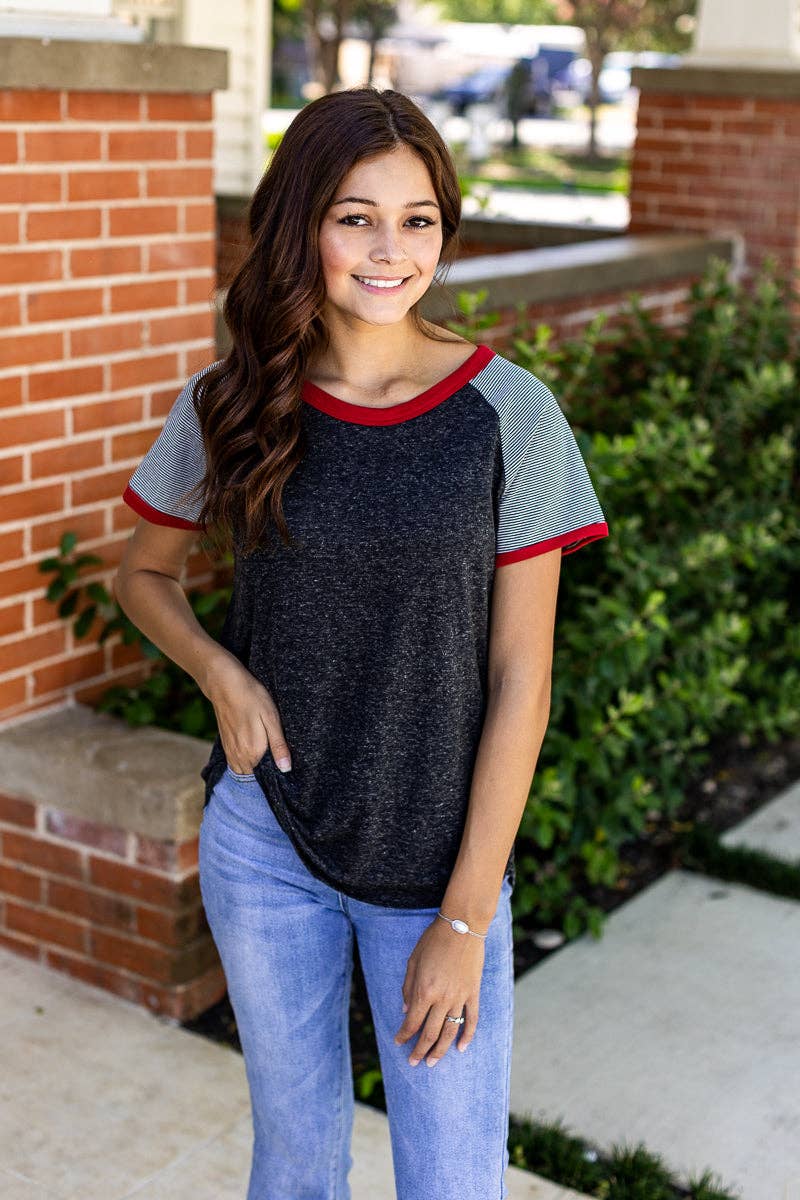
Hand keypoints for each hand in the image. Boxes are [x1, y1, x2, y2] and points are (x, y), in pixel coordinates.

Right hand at [205, 655, 291, 773]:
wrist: (224, 683)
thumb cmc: (252, 697)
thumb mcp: (271, 718)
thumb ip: (278, 745)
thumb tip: (286, 769)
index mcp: (253, 752)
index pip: (266, 777)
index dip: (277, 775)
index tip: (286, 771)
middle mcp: (239, 756)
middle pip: (254, 777)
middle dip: (265, 775)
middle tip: (278, 764)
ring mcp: (230, 752)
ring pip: (244, 772)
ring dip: (254, 771)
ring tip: (267, 760)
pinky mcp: (225, 745)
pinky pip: (236, 764)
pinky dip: (245, 764)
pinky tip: (254, 753)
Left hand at [393, 915, 485, 1067]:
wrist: (462, 926)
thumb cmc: (433, 940)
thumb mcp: (413, 960)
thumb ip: (408, 987)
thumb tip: (406, 1010)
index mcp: (424, 991)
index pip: (412, 1022)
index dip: (404, 1035)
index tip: (398, 1042)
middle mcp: (442, 999)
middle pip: (429, 1033)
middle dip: (419, 1050)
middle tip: (413, 1062)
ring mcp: (460, 997)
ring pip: (449, 1032)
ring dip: (440, 1050)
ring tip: (432, 1062)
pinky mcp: (473, 993)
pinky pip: (472, 1020)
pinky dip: (467, 1036)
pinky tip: (461, 1048)